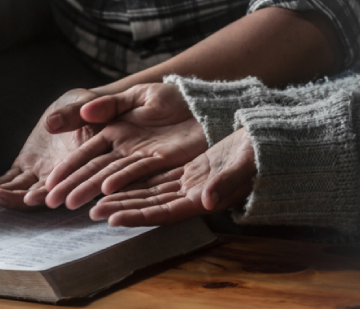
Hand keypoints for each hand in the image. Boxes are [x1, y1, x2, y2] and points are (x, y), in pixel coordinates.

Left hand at [0, 89, 100, 209]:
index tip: (31, 198)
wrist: (81, 108)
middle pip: (42, 195)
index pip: (69, 185)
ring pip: (25, 190)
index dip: (51, 194)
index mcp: (83, 165)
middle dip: (20, 199)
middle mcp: (64, 175)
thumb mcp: (86, 104)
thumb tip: (51, 124)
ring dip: (7, 194)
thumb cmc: (91, 105)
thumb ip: (73, 114)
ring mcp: (44, 172)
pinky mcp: (29, 165)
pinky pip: (13, 179)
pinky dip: (0, 185)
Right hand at [37, 83, 207, 209]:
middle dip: (72, 185)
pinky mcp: (162, 164)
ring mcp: (142, 159)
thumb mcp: (139, 95)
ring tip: (71, 204)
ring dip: (90, 191)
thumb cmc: (172, 99)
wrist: (204, 106)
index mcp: (115, 133)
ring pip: (111, 177)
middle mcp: (125, 151)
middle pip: (93, 170)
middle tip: (50, 201)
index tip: (49, 182)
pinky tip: (105, 193)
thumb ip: (111, 105)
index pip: (85, 153)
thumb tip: (85, 111)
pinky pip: (139, 175)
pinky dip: (121, 184)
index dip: (67, 167)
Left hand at [90, 128, 256, 226]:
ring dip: (122, 196)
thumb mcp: (244, 166)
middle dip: (120, 208)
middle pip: (149, 204)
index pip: (163, 212)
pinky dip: (136, 179)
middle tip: (89, 211)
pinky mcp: (188, 171)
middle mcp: (191, 195)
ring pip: (148, 191)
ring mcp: (188, 184)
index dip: (137, 216)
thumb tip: (205, 200)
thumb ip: (224, 184)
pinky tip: (115, 179)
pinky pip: (155, 177)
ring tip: (94, 200)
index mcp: (203, 200)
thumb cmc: (260, 154)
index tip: (112, 219)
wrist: (270, 141)